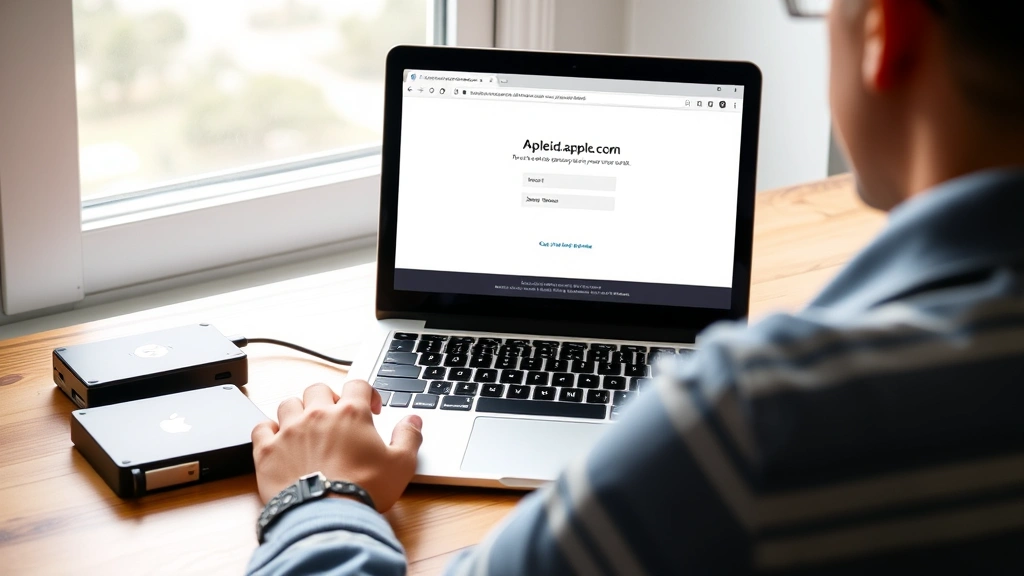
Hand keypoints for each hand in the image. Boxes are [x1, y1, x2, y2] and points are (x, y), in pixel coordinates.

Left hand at [251, 380, 422, 510]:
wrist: (326, 517)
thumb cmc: (363, 490)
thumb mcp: (401, 464)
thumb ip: (408, 437)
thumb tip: (413, 420)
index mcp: (351, 413)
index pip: (358, 384)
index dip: (367, 392)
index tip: (370, 408)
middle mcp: (317, 414)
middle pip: (318, 389)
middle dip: (328, 399)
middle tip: (336, 418)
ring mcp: (289, 430)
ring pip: (288, 403)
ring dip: (298, 411)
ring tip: (306, 428)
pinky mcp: (268, 450)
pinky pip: (261, 428)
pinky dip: (269, 430)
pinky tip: (278, 441)